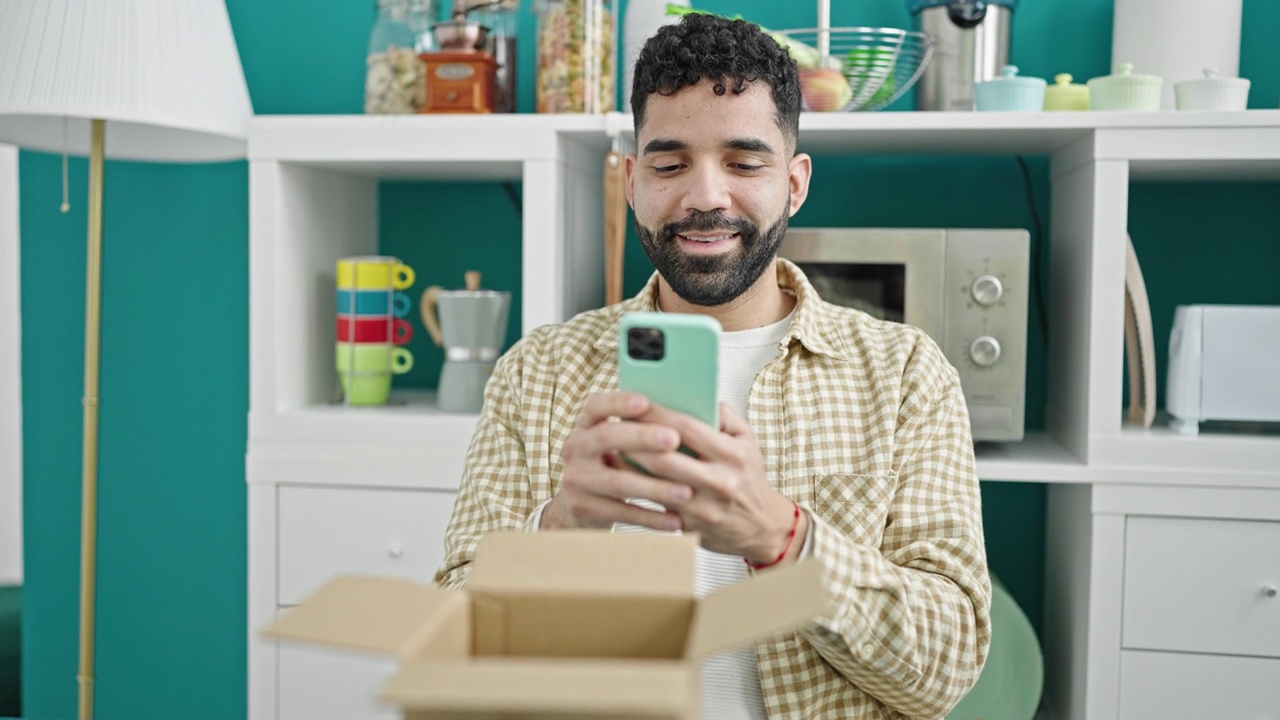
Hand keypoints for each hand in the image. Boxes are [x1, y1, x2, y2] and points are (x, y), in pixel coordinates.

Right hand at [542, 392, 693, 531]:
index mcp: (586, 425)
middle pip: (606, 437)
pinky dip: (651, 518)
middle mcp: (576, 448)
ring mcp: (576, 479)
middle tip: (674, 439)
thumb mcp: (617, 442)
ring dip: (655, 487)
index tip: (645, 402)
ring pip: (618, 482)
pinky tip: (675, 521)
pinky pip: (622, 513)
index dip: (618, 402)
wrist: (580, 506)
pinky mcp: (583, 508)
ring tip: (687, 492)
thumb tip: (689, 414)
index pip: (596, 405)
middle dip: (641, 437)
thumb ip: (640, 428)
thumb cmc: (614, 464)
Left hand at [624, 403, 805, 564]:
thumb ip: (726, 415)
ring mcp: (703, 508)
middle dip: (636, 440)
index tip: (637, 403)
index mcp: (734, 455)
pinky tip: (624, 474)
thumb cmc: (750, 478)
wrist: (762, 527)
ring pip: (655, 484)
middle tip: (617, 425)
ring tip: (614, 447)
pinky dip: (637, 487)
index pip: (688, 429)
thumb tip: (698, 394)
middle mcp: (720, 482)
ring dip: (630, 465)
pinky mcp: (690, 526)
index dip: (658, 414)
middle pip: (665, 458)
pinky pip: (656, 505)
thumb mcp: (748, 442)